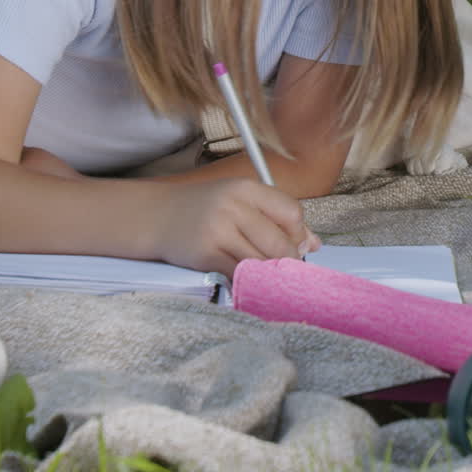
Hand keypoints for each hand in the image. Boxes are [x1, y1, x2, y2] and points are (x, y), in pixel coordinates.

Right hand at [154, 176, 320, 276]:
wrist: (156, 216)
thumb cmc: (204, 208)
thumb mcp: (238, 201)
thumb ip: (276, 217)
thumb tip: (315, 244)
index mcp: (246, 188)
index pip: (291, 212)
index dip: (298, 234)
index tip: (293, 246)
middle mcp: (233, 205)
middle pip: (279, 242)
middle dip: (287, 261)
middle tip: (283, 270)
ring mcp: (218, 229)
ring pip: (261, 262)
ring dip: (269, 276)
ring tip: (267, 278)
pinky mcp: (205, 253)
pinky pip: (239, 274)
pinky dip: (249, 283)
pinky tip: (248, 283)